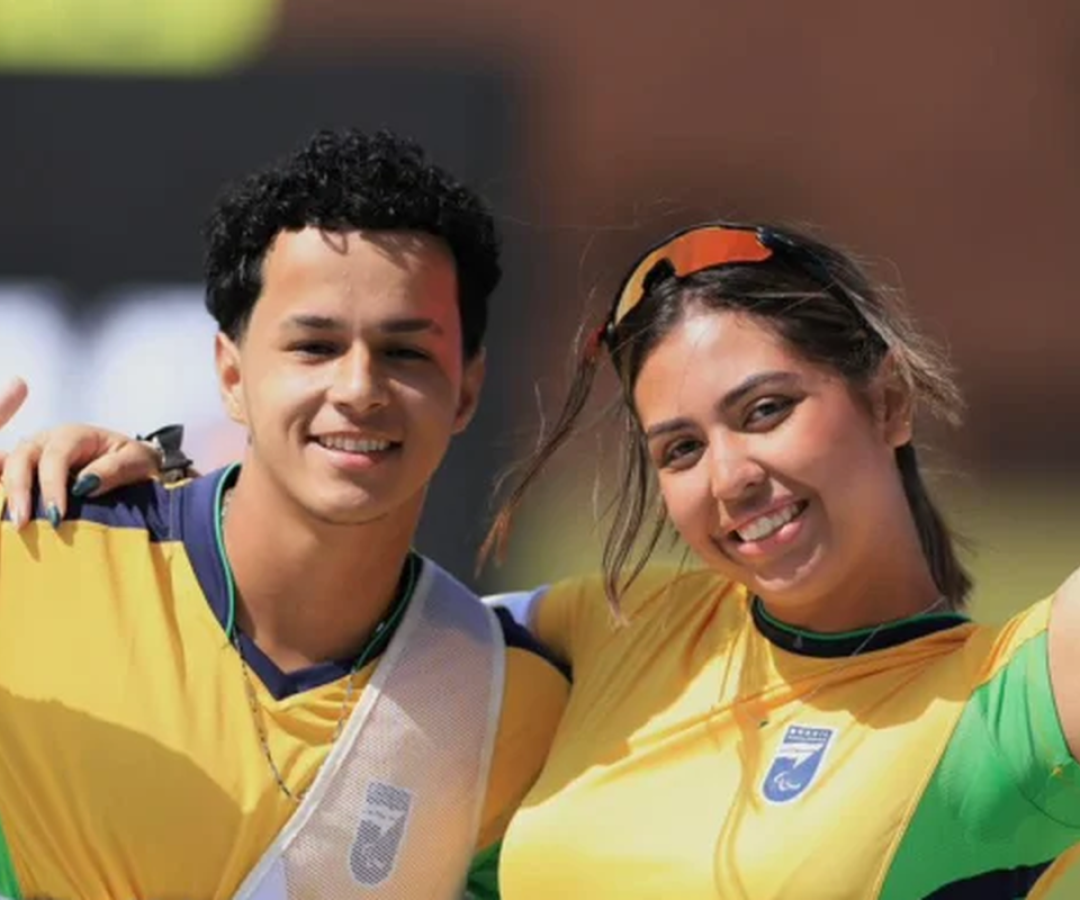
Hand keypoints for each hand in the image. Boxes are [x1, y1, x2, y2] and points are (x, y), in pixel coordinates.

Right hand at [0, 378, 162, 528]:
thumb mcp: (137, 460)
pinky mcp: (27, 470)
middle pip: (22, 458)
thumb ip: (115, 469)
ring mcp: (33, 454)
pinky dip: (3, 489)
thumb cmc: (133, 460)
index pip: (55, 457)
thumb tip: (85, 486)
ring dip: (7, 493)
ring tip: (14, 524)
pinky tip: (3, 509)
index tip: (56, 515)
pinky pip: (5, 475)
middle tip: (22, 523)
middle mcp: (47, 441)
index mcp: (73, 435)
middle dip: (19, 490)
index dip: (52, 485)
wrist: (131, 461)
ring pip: (8, 466)